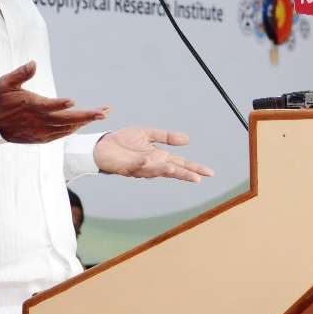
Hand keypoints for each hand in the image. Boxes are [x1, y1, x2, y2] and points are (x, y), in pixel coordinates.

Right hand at [0, 61, 109, 143]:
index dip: (59, 104)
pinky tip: (85, 121)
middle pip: (65, 120)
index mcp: (30, 105)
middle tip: (104, 112)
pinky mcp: (42, 138)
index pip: (47, 106)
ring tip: (103, 113)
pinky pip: (62, 134)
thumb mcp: (5, 83)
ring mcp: (41, 131)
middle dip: (87, 116)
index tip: (73, 101)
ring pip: (67, 128)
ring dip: (85, 121)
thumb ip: (20, 74)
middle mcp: (38, 121)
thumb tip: (33, 63)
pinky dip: (74, 128)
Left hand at [93, 127, 213, 182]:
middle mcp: (152, 165)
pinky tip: (148, 159)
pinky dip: (142, 164)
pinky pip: (135, 166)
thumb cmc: (124, 140)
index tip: (209, 173)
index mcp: (159, 157)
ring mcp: (139, 168)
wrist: (102, 145)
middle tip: (197, 179)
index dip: (195, 168)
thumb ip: (167, 137)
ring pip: (154, 171)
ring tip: (173, 170)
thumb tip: (187, 140)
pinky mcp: (126, 168)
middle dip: (184, 175)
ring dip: (163, 170)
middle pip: (172, 171)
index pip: (181, 163)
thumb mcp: (148, 134)